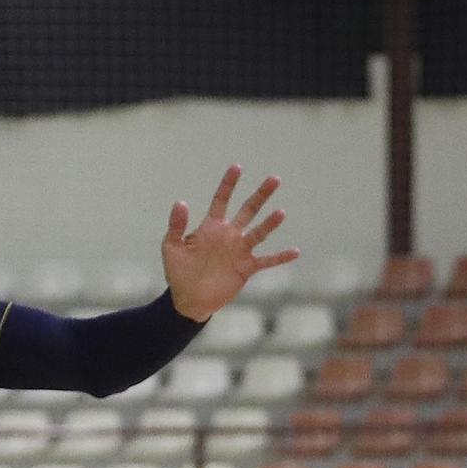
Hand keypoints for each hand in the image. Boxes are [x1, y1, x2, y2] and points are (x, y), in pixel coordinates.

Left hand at [162, 166, 298, 321]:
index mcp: (211, 227)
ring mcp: (239, 250)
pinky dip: (281, 257)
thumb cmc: (178, 273)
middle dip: (260, 195)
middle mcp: (229, 235)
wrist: (187, 300)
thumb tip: (180, 202)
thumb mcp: (171, 248)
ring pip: (259, 231)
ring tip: (281, 212)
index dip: (228, 184)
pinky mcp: (246, 267)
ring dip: (270, 223)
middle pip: (248, 210)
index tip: (237, 167)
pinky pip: (267, 260)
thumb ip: (176, 226)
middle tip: (274, 179)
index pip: (221, 200)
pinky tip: (295, 251)